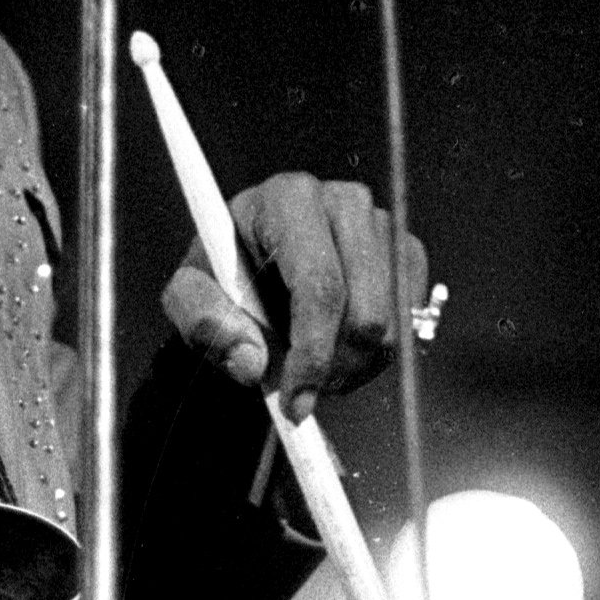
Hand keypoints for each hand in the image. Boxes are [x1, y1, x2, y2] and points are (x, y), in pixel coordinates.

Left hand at [161, 174, 429, 423]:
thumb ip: (204, 323)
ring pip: (392, 324)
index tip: (296, 400)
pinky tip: (342, 354)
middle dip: (336, 369)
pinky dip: (378, 355)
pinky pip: (410, 320)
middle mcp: (344, 201)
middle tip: (306, 396)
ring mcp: (383, 225)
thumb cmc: (225, 273)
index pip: (319, 285)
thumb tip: (250, 362)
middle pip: (365, 311)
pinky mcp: (405, 252)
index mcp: (288, 199)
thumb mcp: (190, 295)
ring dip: (356, 367)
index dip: (313, 352)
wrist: (257, 266)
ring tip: (317, 373)